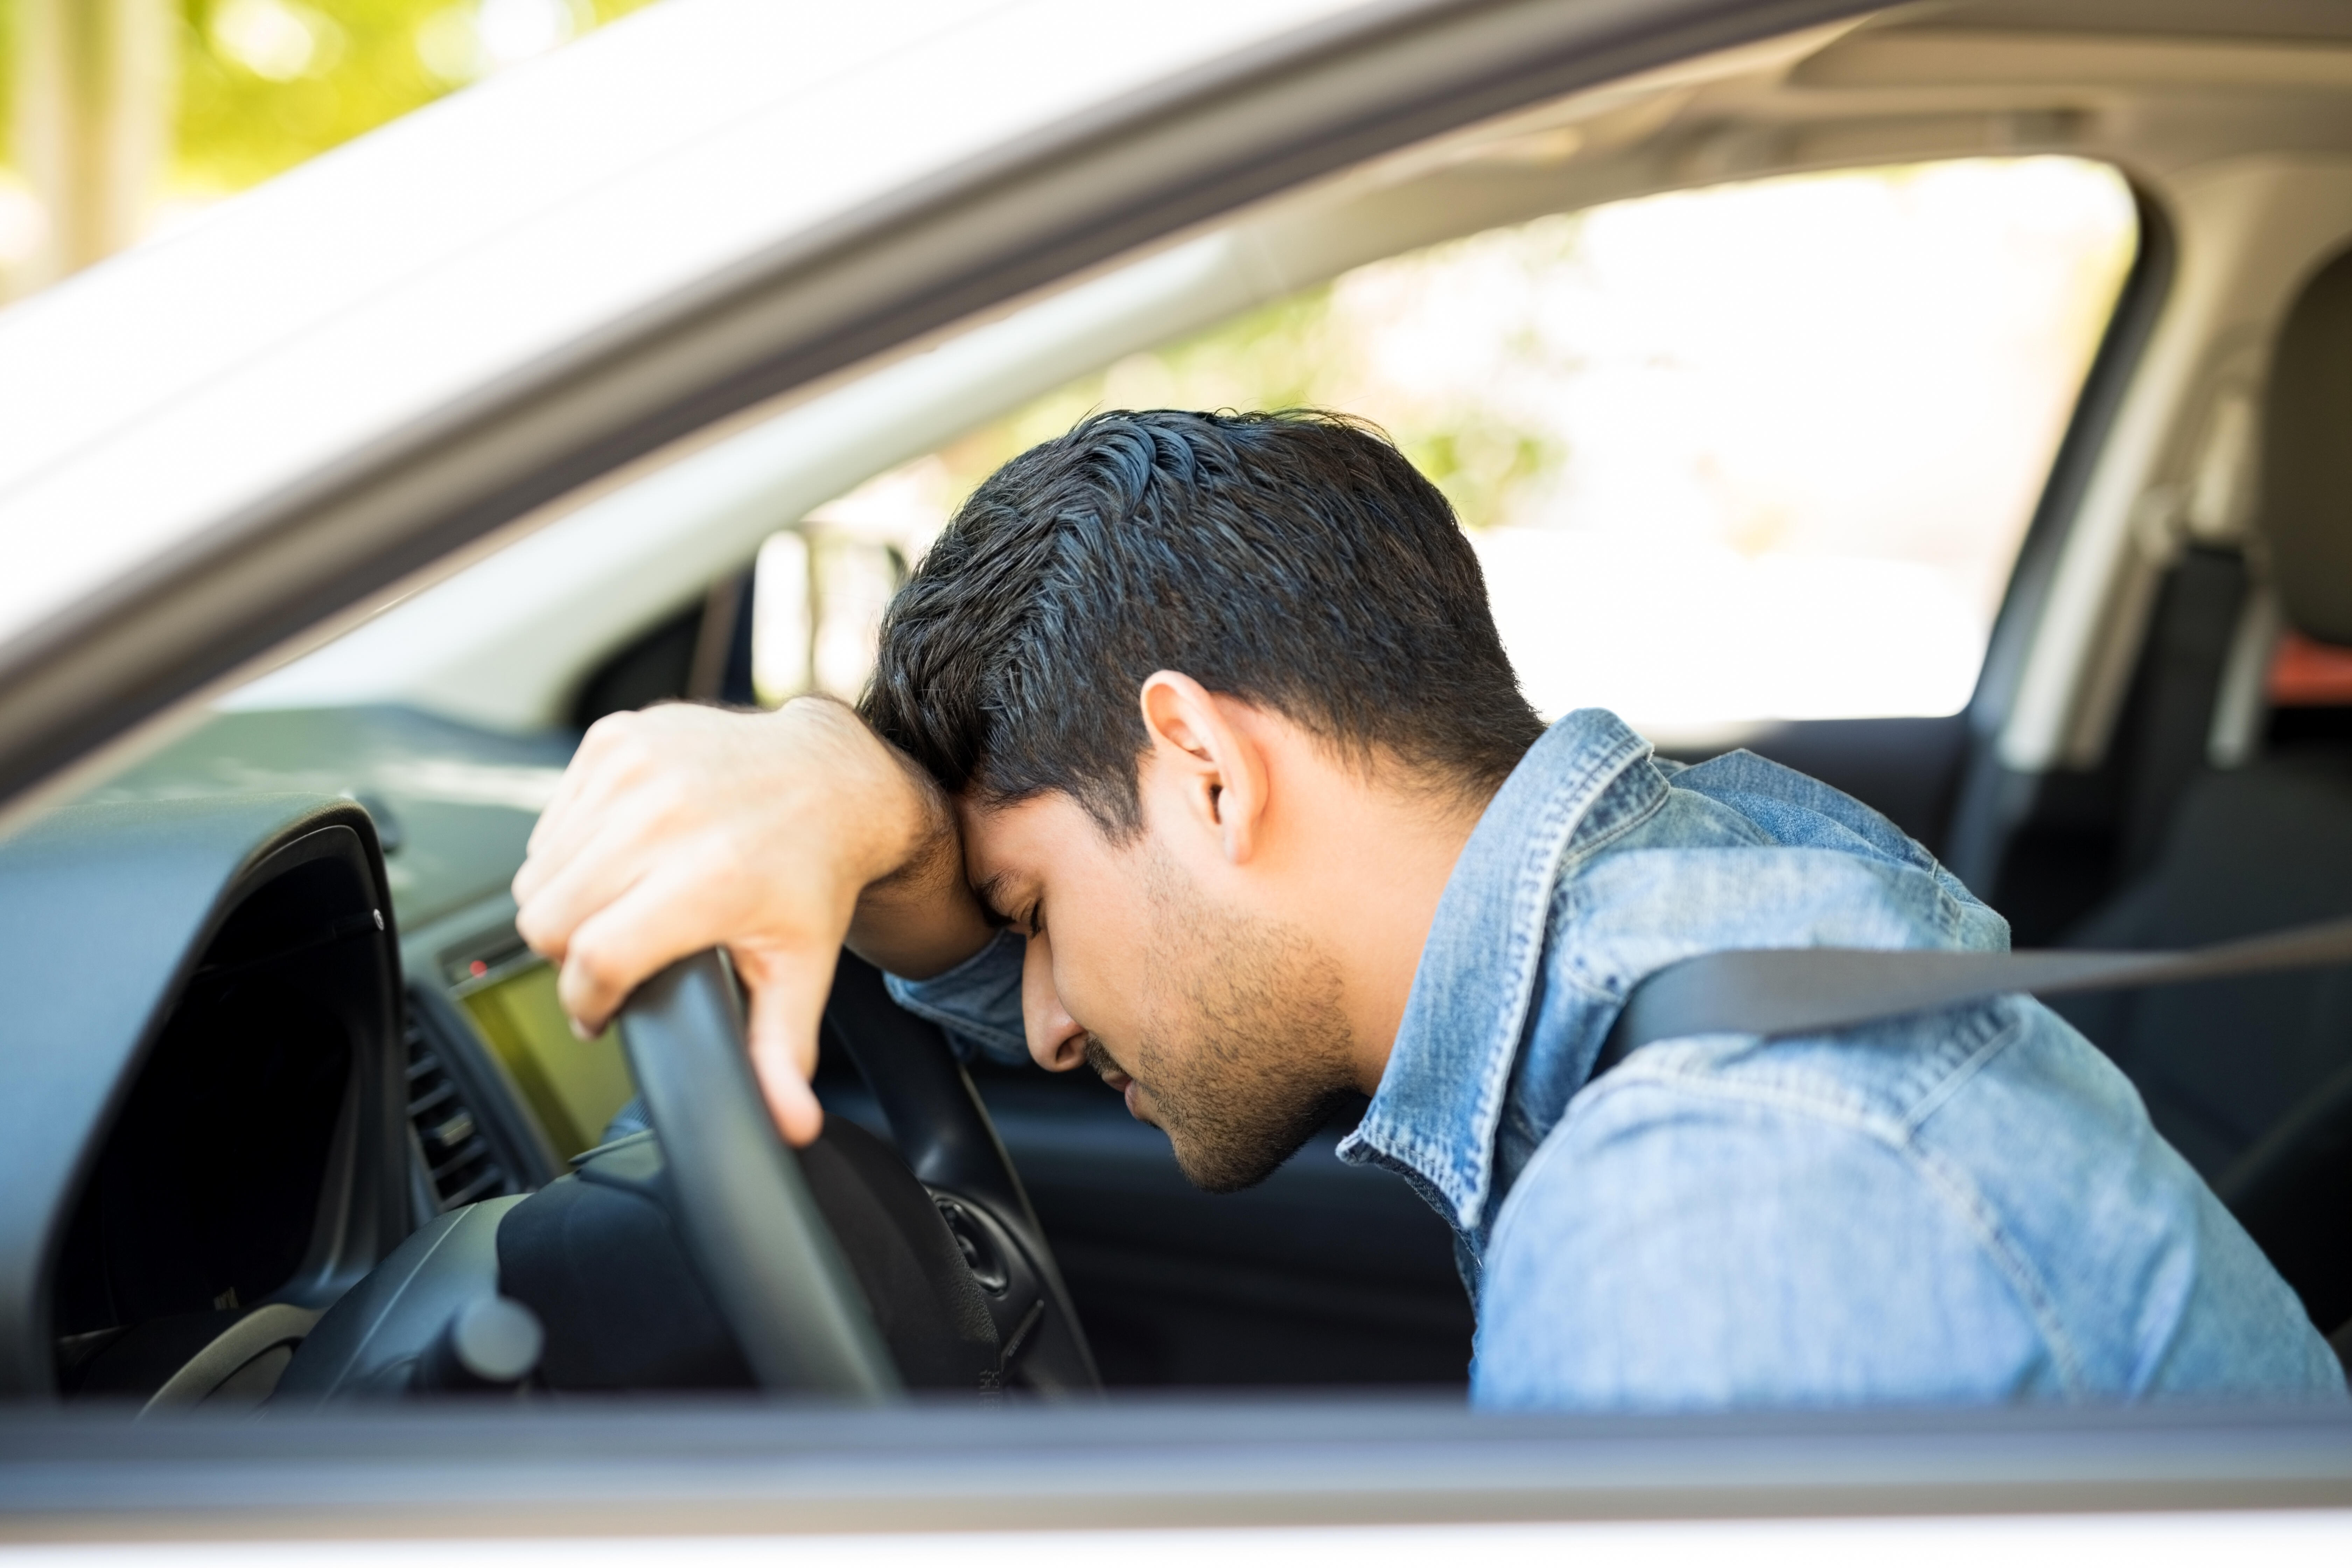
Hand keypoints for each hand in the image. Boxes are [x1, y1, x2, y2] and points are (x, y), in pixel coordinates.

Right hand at [512, 697, 985, 1144]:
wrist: (830, 776)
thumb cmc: (812, 873)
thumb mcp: (802, 967)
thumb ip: (781, 1051)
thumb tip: (788, 1127)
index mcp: (706, 876)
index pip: (595, 960)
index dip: (587, 1003)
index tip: (603, 1013)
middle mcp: (664, 814)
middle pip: (549, 920)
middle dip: (573, 956)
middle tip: (619, 958)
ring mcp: (634, 769)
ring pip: (538, 873)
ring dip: (567, 903)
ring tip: (622, 908)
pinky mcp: (615, 740)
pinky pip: (551, 821)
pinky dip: (572, 849)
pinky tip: (623, 856)